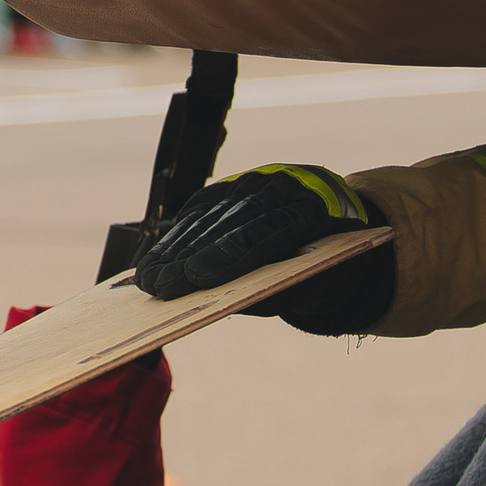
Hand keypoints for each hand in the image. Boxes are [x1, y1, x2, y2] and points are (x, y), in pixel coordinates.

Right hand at [133, 164, 395, 334]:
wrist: (336, 221)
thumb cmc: (329, 263)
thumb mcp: (319, 284)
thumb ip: (279, 292)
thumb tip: (225, 302)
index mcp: (310, 211)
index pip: (263, 233)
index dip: (226, 255)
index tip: (196, 277)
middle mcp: (279, 189)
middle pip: (227, 224)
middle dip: (190, 256)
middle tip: (160, 286)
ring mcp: (252, 182)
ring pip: (208, 217)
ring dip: (175, 249)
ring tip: (150, 279)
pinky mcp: (231, 187)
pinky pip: (198, 211)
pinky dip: (177, 236)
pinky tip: (158, 257)